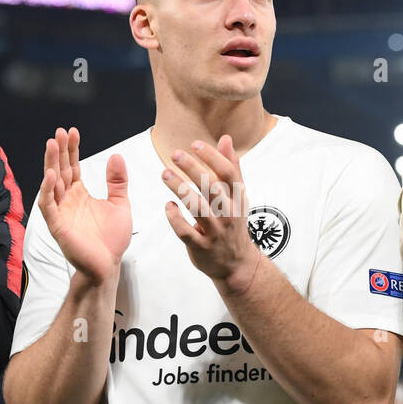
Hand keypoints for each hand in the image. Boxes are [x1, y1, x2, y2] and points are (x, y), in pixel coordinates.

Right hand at [39, 127, 130, 284]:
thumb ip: (117, 181)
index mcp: (79, 194)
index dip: (72, 149)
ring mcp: (60, 212)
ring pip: (51, 184)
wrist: (108, 265)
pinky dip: (48, 190)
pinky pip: (49, 205)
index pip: (72, 166)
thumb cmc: (111, 239)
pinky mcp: (57, 225)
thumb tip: (116, 156)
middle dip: (59, 151)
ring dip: (50, 164)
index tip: (72, 132)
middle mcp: (67, 200)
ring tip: (52, 144)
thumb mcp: (119, 204)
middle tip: (59, 132)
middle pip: (60, 170)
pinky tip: (51, 175)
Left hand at [161, 136, 259, 295]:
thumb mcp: (238, 196)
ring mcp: (215, 231)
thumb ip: (231, 167)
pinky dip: (176, 219)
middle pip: (212, 188)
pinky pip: (187, 232)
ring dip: (180, 189)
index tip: (195, 145)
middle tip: (175, 154)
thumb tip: (226, 139)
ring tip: (165, 174)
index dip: (212, 158)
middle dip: (193, 169)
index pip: (228, 174)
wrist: (237, 264)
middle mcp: (228, 214)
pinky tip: (168, 206)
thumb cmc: (234, 224)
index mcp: (237, 199)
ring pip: (198, 208)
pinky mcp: (201, 247)